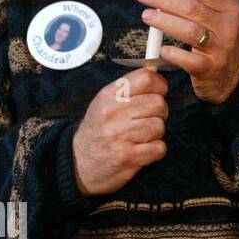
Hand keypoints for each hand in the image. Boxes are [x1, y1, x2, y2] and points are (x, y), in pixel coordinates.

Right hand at [72, 68, 167, 195]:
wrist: (78, 163)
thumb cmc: (99, 130)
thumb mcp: (106, 102)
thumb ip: (130, 88)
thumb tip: (158, 75)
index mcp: (109, 95)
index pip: (147, 78)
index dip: (159, 86)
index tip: (157, 93)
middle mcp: (112, 113)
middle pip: (158, 103)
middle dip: (159, 113)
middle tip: (146, 120)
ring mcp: (119, 135)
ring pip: (159, 126)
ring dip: (155, 134)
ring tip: (139, 136)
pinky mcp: (127, 156)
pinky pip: (159, 147)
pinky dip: (155, 150)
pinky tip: (141, 150)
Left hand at [135, 0, 238, 103]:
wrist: (236, 75)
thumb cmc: (226, 37)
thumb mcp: (231, 9)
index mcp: (231, 10)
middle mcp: (228, 28)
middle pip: (193, 9)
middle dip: (164, 0)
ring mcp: (220, 49)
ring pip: (191, 32)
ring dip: (166, 22)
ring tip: (146, 15)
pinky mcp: (210, 70)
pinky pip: (191, 61)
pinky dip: (175, 54)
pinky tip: (162, 48)